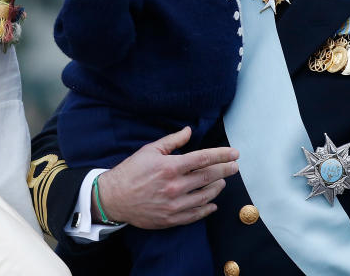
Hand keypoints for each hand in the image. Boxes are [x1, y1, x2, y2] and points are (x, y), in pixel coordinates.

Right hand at [95, 127, 238, 228]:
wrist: (114, 197)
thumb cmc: (131, 171)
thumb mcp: (149, 150)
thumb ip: (172, 141)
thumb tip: (189, 131)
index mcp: (170, 167)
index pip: (203, 159)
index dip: (222, 155)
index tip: (234, 154)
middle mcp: (175, 186)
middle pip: (208, 177)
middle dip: (225, 170)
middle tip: (235, 167)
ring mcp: (174, 204)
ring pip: (205, 196)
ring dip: (217, 188)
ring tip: (222, 182)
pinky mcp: (171, 218)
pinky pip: (196, 214)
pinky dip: (207, 208)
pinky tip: (212, 203)